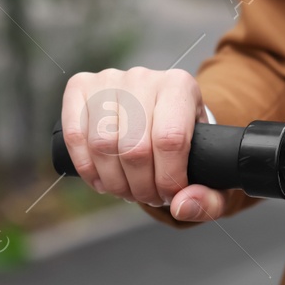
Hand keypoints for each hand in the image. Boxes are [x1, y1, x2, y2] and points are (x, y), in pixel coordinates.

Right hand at [59, 67, 226, 221]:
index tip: (169, 195)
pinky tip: (102, 181)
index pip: (169, 139)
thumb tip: (181, 206)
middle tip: (148, 197)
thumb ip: (209, 198)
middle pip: (134, 147)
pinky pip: (75, 135)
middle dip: (140, 186)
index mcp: (180, 87)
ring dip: (114, 181)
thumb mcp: (210, 171)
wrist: (161, 116)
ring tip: (128, 190)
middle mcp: (143, 77)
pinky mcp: (81, 87)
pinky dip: (86, 168)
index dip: (167, 179)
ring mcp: (109, 79)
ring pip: (102, 144)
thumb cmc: (186, 145)